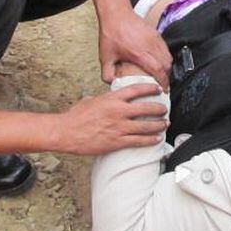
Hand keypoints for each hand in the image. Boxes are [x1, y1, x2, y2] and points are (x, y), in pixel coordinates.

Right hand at [52, 83, 168, 154]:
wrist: (65, 132)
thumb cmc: (75, 117)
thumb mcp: (90, 101)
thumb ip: (104, 99)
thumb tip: (108, 98)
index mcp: (112, 99)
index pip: (136, 89)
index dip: (150, 89)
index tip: (158, 89)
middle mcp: (118, 111)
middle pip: (146, 108)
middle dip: (159, 109)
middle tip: (164, 109)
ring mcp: (119, 127)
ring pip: (146, 126)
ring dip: (158, 125)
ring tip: (165, 124)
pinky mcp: (117, 142)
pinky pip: (138, 141)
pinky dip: (150, 140)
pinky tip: (156, 139)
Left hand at [99, 10, 171, 88]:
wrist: (115, 14)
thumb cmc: (111, 33)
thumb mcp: (105, 57)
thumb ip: (107, 74)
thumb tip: (113, 84)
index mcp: (139, 53)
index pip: (158, 70)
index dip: (163, 81)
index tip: (164, 89)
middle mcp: (150, 46)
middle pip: (167, 65)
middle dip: (167, 77)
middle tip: (162, 84)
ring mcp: (154, 39)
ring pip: (168, 57)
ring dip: (167, 67)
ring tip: (161, 74)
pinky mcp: (156, 34)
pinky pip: (166, 49)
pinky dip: (165, 57)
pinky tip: (159, 61)